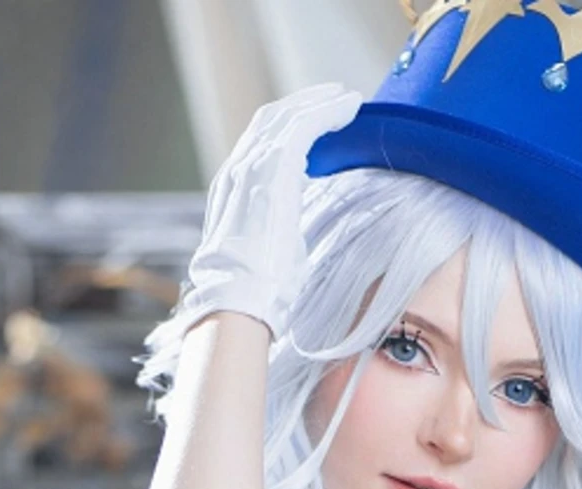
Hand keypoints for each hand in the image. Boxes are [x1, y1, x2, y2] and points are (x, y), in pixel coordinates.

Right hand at [180, 83, 362, 340]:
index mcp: (233, 192)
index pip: (259, 145)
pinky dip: (327, 112)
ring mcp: (251, 166)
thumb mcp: (264, 253)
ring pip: (286, 117)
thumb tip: (289, 239)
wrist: (240, 297)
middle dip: (303, 105)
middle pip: (270, 121)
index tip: (315, 126)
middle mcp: (236, 171)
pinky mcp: (273, 167)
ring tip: (347, 99)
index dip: (288, 129)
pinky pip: (303, 126)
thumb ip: (274, 233)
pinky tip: (348, 108)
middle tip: (335, 99)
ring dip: (319, 103)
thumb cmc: (256, 290)